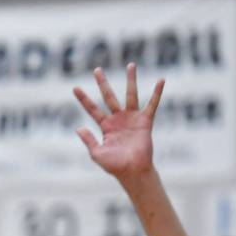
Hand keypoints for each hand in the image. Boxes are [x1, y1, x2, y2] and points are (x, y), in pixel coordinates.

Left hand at [73, 63, 163, 179]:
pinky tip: (161, 80)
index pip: (92, 109)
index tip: (74, 88)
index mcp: (105, 126)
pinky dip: (157, 93)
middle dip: (103, 83)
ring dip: (131, 80)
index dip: (84, 99)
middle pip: (108, 97)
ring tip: (131, 65)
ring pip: (131, 95)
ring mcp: (132, 118)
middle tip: (96, 70)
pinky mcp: (145, 121)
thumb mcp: (97, 153)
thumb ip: (88, 140)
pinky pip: (152, 104)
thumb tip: (78, 127)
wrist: (132, 171)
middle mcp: (118, 119)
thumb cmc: (114, 166)